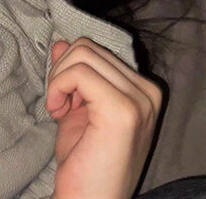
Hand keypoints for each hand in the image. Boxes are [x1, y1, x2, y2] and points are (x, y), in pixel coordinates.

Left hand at [46, 38, 162, 198]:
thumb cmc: (85, 162)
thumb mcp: (76, 109)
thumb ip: (73, 75)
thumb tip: (61, 43)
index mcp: (143, 91)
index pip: (96, 51)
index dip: (69, 70)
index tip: (65, 100)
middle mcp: (148, 93)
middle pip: (87, 48)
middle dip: (61, 72)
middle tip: (60, 106)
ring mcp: (139, 100)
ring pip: (81, 55)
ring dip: (58, 80)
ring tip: (60, 110)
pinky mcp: (122, 110)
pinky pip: (78, 72)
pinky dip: (58, 87)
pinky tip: (58, 112)